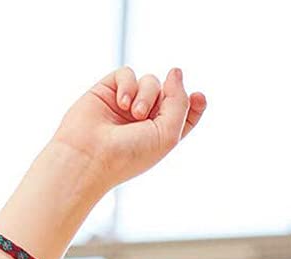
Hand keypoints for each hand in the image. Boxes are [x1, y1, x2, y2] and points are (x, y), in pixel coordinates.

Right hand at [48, 67, 205, 198]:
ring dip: (146, 94)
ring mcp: (128, 103)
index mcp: (165, 133)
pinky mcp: (108, 89)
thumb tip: (176, 72)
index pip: (187, 112)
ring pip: (151, 81)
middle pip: (169, 92)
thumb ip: (179, 103)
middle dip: (166, 98)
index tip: (200, 97)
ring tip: (133, 113)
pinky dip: (128, 85)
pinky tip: (121, 103)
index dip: (195, 103)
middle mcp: (148, 117)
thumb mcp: (168, 133)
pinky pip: (127, 74)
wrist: (91, 154)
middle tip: (145, 115)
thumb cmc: (131, 153)